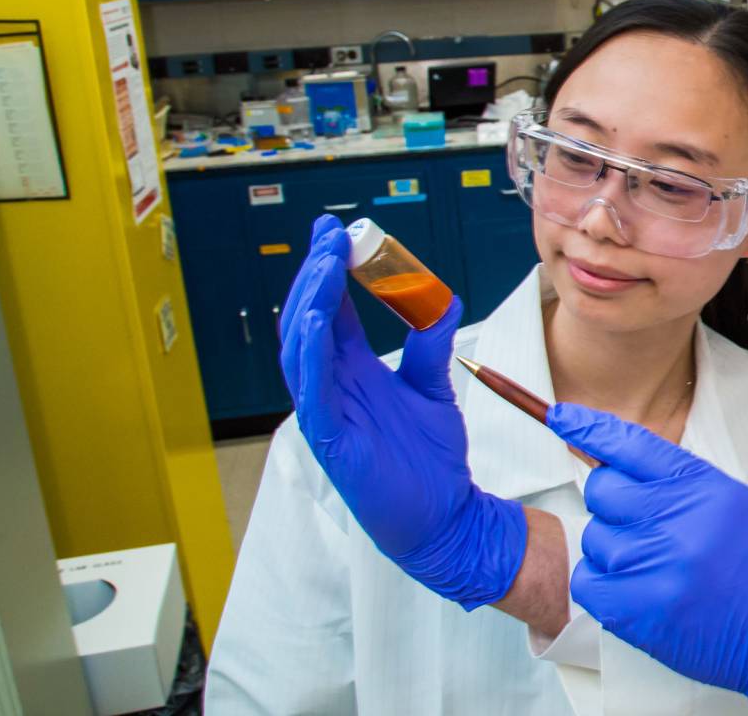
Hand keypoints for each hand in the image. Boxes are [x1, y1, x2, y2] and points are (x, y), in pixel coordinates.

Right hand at [279, 215, 526, 609]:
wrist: (446, 515)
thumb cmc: (431, 458)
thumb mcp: (433, 386)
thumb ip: (430, 343)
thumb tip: (444, 299)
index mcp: (352, 371)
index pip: (331, 311)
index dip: (329, 271)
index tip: (337, 232)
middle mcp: (332, 387)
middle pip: (308, 321)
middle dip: (315, 275)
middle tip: (330, 236)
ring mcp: (326, 412)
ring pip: (301, 349)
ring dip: (310, 303)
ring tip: (325, 264)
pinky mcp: (330, 440)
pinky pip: (312, 391)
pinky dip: (311, 354)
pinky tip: (319, 320)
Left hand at [548, 404, 747, 715]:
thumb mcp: (733, 502)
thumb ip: (680, 482)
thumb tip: (619, 464)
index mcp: (702, 485)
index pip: (631, 444)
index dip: (589, 426)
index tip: (560, 415)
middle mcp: (677, 519)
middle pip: (602, 490)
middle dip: (613, 504)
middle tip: (644, 527)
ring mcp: (656, 565)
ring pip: (595, 538)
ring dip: (614, 550)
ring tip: (655, 567)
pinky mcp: (640, 610)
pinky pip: (588, 581)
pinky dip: (602, 585)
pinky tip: (635, 590)